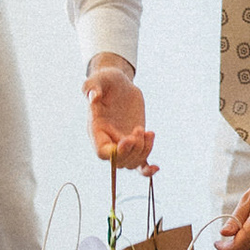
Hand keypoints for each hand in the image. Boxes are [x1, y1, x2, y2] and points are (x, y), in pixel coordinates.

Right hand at [84, 55, 157, 173]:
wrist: (120, 84)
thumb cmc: (106, 80)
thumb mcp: (99, 79)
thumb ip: (93, 87)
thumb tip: (93, 96)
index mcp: (96, 130)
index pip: (103, 153)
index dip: (116, 152)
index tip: (128, 139)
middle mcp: (108, 141)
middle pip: (120, 161)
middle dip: (134, 150)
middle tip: (139, 129)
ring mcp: (122, 144)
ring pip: (132, 162)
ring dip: (144, 151)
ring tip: (149, 132)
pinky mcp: (135, 143)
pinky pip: (140, 164)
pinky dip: (146, 170)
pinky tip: (156, 168)